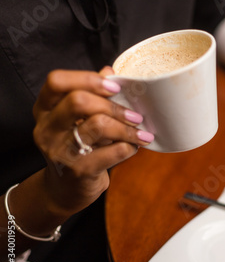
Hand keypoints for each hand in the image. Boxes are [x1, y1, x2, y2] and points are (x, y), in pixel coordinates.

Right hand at [32, 67, 153, 218]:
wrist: (66, 190)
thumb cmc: (78, 148)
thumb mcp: (78, 121)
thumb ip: (92, 95)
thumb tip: (110, 71)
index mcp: (45, 109)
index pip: (57, 81)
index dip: (88, 79)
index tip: (115, 87)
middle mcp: (46, 128)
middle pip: (78, 101)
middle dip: (113, 106)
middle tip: (136, 115)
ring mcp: (60, 151)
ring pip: (98, 126)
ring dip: (127, 128)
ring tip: (142, 133)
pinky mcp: (79, 171)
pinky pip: (112, 152)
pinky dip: (129, 148)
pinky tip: (134, 148)